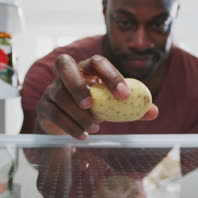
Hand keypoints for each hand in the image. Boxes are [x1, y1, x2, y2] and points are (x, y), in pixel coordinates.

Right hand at [35, 54, 158, 139]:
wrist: (67, 123)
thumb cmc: (94, 107)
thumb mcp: (112, 105)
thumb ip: (132, 107)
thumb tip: (153, 111)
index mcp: (87, 67)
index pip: (97, 62)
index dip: (111, 75)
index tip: (125, 95)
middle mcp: (66, 73)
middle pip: (65, 65)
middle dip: (78, 84)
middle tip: (91, 105)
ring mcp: (52, 88)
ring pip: (60, 95)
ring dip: (78, 114)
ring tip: (95, 128)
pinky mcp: (44, 106)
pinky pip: (54, 114)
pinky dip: (70, 126)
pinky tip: (83, 135)